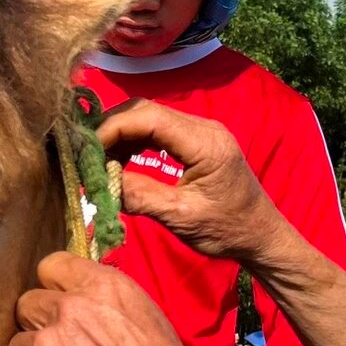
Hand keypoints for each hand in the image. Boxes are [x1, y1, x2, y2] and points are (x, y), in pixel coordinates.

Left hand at [0, 252, 228, 345]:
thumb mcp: (150, 321)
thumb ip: (110, 307)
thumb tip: (88, 311)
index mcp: (104, 286)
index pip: (52, 266)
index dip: (53, 290)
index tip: (61, 310)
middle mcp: (70, 308)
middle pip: (27, 305)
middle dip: (38, 328)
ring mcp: (45, 344)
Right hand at [96, 100, 288, 263]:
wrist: (261, 236)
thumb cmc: (227, 230)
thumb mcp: (180, 218)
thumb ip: (140, 196)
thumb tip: (100, 181)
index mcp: (205, 142)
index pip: (148, 117)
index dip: (112, 128)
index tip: (86, 151)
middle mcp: (204, 128)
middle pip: (146, 110)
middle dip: (111, 128)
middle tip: (84, 154)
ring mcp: (202, 132)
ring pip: (150, 117)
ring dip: (121, 134)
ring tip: (96, 160)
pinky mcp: (197, 142)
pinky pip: (159, 130)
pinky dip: (135, 141)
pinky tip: (118, 160)